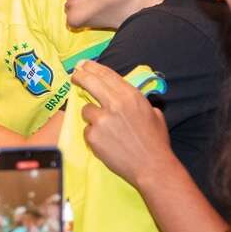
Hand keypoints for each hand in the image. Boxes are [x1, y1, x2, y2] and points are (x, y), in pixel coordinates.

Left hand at [71, 60, 173, 186]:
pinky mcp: (93, 136)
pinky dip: (94, 135)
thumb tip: (124, 95)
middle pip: (90, 82)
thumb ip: (137, 101)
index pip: (107, 75)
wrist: (152, 166)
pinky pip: (87, 130)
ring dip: (92, 116)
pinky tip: (107, 143)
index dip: (93, 67)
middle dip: (80, 76)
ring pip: (86, 110)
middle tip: (75, 75)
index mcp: (130, 96)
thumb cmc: (155, 141)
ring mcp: (101, 120)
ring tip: (107, 129)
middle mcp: (114, 104)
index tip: (84, 64)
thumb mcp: (152, 113)